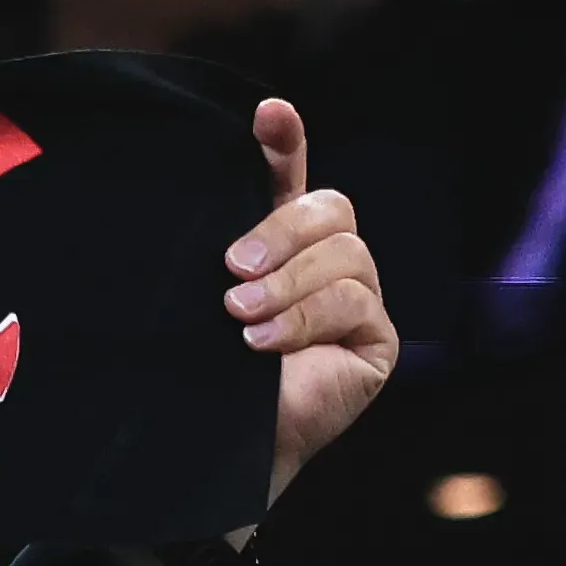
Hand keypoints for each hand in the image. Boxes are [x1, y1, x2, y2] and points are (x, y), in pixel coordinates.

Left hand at [225, 98, 394, 507]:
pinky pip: (355, 300)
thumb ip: (204, 242)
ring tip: (239, 318)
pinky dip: (306, 317)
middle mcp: (320, 263)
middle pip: (330, 206)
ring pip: (345, 251)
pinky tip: (263, 344)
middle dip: (282, 230)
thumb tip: (214, 188)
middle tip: (231, 268)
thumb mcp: (190, 297)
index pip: (288, 174)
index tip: (267, 115)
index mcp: (272, 242)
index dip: (284, 141)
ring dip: (288, 283)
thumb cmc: (192, 374)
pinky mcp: (375, 339)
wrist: (208, 449)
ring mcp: (354, 299)